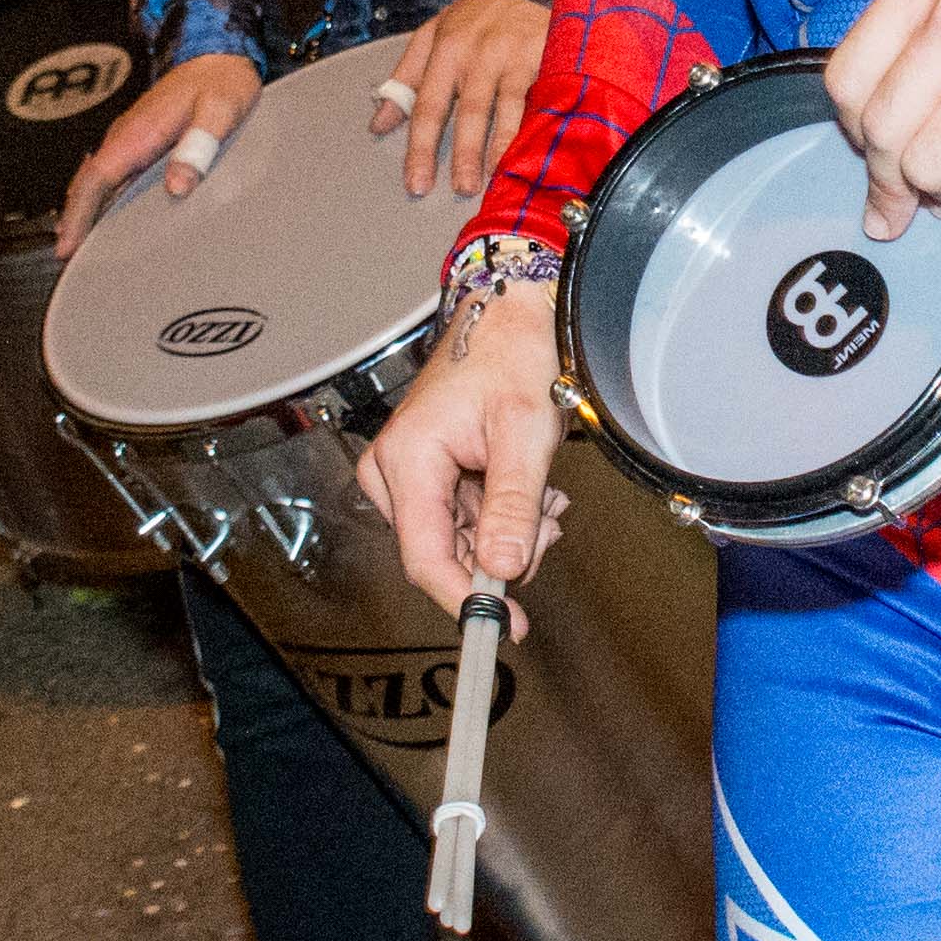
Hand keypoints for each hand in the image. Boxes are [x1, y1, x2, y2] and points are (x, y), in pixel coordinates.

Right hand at [58, 48, 263, 251]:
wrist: (218, 54)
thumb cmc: (221, 81)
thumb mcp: (221, 110)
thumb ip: (200, 145)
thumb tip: (178, 184)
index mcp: (139, 132)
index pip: (97, 177)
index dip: (79, 213)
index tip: (67, 242)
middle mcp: (127, 134)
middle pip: (87, 182)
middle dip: (73, 218)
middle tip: (65, 254)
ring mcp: (129, 136)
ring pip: (95, 177)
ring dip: (82, 207)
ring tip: (75, 243)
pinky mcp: (138, 139)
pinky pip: (109, 171)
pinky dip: (98, 194)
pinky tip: (100, 212)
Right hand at [356, 290, 571, 612]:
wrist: (507, 314)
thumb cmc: (511, 356)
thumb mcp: (524, 433)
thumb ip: (512, 506)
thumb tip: (504, 570)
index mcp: (409, 459)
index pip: (426, 557)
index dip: (465, 598)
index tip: (503, 625)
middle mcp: (394, 469)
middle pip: (442, 552)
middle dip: (500, 553)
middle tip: (547, 525)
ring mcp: (405, 472)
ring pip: (455, 540)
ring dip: (504, 533)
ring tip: (542, 498)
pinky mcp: (423, 473)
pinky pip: (458, 519)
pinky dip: (497, 516)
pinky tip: (525, 492)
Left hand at [387, 0, 549, 200]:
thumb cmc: (472, 20)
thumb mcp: (432, 37)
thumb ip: (406, 79)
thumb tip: (378, 124)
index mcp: (445, 50)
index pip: (428, 107)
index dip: (421, 148)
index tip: (418, 183)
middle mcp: (479, 54)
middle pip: (470, 111)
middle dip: (464, 153)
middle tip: (461, 189)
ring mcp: (514, 55)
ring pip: (508, 106)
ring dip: (502, 144)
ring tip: (498, 176)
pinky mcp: (546, 55)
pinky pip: (542, 97)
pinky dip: (539, 124)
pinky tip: (537, 148)